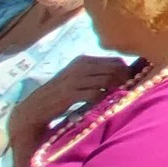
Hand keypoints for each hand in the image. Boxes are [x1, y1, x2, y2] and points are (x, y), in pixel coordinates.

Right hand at [8, 56, 133, 163]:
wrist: (37, 106)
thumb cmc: (61, 93)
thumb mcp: (78, 77)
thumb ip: (96, 73)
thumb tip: (124, 74)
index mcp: (83, 60)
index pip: (115, 60)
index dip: (126, 71)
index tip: (131, 81)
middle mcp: (80, 66)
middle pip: (114, 69)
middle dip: (125, 80)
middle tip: (129, 90)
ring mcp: (75, 79)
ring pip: (107, 80)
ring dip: (117, 89)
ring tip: (119, 96)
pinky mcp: (71, 94)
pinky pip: (96, 94)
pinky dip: (104, 98)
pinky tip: (104, 103)